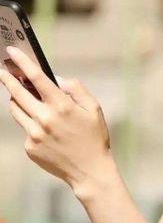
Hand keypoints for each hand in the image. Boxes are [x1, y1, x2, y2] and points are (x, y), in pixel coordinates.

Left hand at [0, 47, 112, 189]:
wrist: (90, 171)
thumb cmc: (94, 137)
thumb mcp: (94, 109)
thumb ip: (76, 89)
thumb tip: (56, 79)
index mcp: (61, 106)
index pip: (36, 77)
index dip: (22, 62)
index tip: (11, 51)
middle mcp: (44, 119)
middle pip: (17, 92)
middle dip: (7, 78)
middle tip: (1, 70)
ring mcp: (34, 134)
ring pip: (16, 110)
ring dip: (16, 99)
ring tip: (20, 95)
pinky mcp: (30, 147)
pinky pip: (24, 128)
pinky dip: (30, 122)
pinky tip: (43, 127)